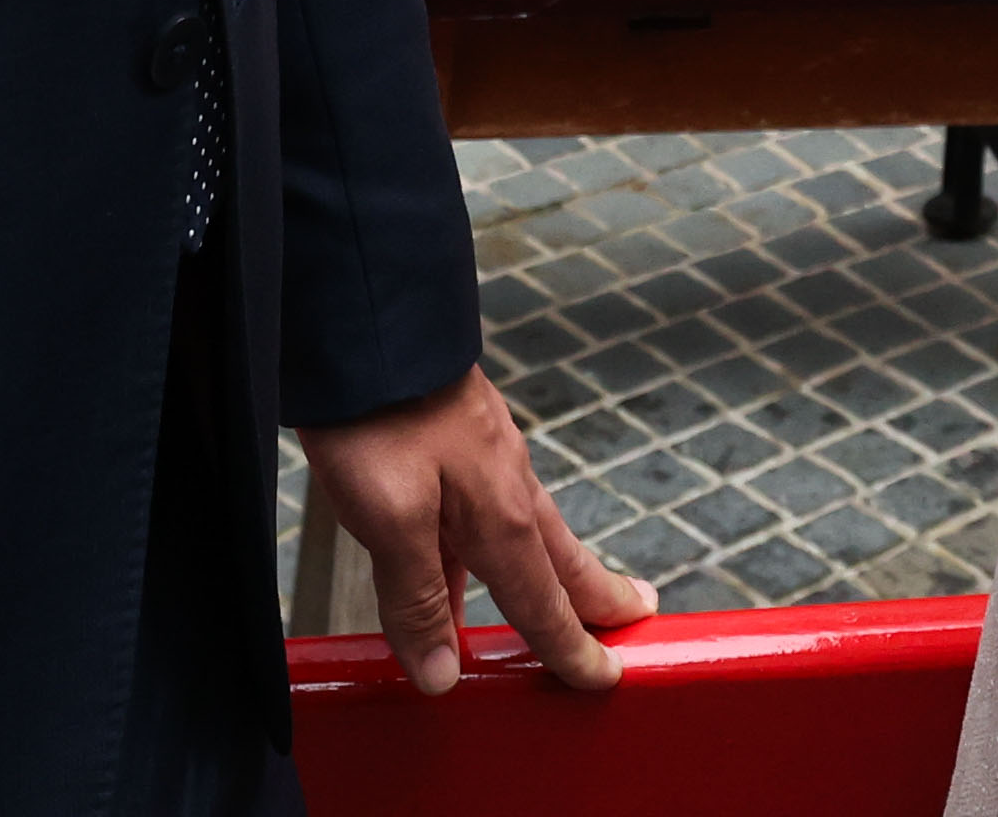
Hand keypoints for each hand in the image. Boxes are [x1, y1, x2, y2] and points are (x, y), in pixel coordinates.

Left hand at [298, 370, 654, 695]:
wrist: (361, 316)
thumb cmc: (374, 414)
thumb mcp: (388, 518)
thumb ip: (416, 597)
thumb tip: (442, 676)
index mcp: (501, 516)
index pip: (545, 602)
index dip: (572, 648)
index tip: (603, 680)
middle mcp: (506, 485)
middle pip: (560, 560)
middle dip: (596, 596)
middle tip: (637, 618)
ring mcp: (484, 454)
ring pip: (527, 532)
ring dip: (548, 572)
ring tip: (557, 604)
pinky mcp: (456, 433)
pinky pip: (488, 507)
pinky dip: (492, 547)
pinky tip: (457, 564)